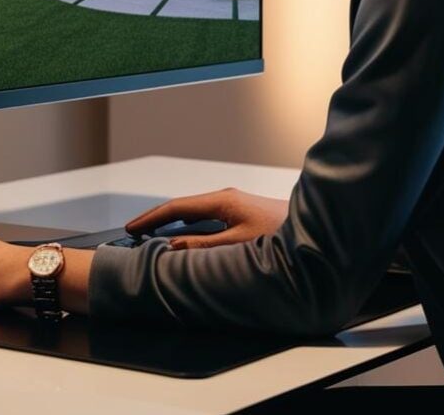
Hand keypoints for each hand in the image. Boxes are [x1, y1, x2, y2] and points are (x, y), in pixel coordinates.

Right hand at [125, 187, 289, 248]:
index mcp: (223, 201)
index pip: (177, 207)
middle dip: (156, 218)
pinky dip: (186, 224)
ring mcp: (232, 202)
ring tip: (149, 234)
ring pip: (192, 211)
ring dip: (170, 221)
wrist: (311, 228)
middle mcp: (225, 197)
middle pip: (181, 206)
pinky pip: (204, 216)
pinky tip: (181, 234)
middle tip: (132, 231)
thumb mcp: (239, 244)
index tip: (132, 228)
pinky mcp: (239, 210)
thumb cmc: (279, 235)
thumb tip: (173, 245)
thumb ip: (205, 246)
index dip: (152, 218)